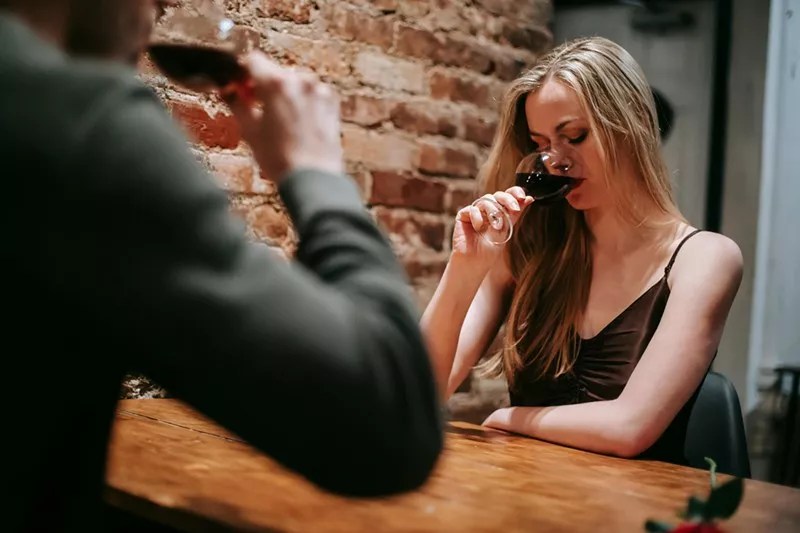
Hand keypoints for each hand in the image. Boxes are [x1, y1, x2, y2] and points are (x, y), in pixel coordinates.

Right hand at [226, 52, 343, 182]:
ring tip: (279, 120)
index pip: (253, 60)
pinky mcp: (332, 102)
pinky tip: (298, 123)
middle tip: (257, 107)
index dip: (243, 73)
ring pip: (294, 82)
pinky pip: (311, 93)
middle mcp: (301, 80)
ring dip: (284, 94)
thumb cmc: (280, 158)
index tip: (240, 86)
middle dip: (264, 86)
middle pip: (275, 72)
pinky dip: (303, 101)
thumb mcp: (249, 131)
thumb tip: (228, 90)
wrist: (313, 177)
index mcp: (277, 84)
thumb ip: (236, 104)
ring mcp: (319, 90)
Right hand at [452, 187, 532, 266]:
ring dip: (493, 211)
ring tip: (496, 226)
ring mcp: (475, 212)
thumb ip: (515, 213)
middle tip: (514, 208)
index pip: (507, 195)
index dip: (514, 192)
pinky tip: (478, 227)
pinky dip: (477, 217)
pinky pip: (472, 209)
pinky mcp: (463, 216)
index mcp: (498, 211)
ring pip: (486, 200)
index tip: (522, 196)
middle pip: (497, 195)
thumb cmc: (490, 250)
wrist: (475, 263)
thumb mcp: (507, 229)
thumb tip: (529, 198)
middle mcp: (487, 209)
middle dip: (507, 200)